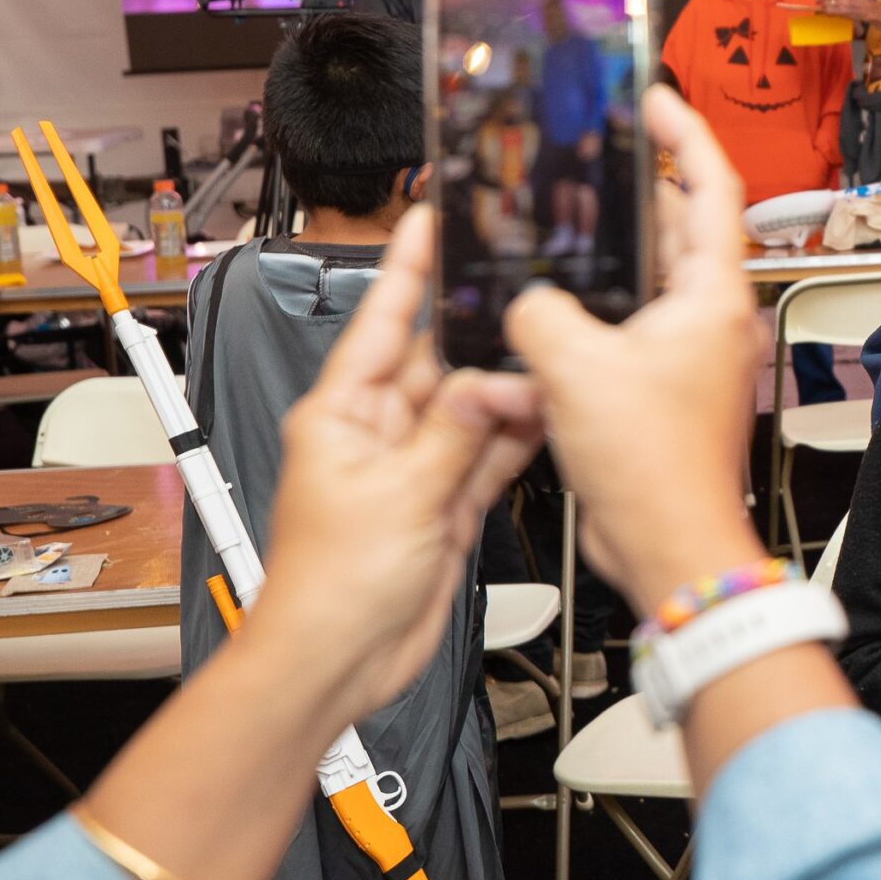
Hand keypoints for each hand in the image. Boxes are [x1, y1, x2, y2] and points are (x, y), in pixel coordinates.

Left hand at [250, 210, 542, 715]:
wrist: (338, 661)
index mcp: (340, 413)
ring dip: (508, 392)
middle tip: (524, 289)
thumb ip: (456, 431)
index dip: (408, 268)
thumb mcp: (401, 494)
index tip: (431, 218)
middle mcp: (375, 433)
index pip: (381, 321)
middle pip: (438, 364)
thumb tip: (494, 381)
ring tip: (551, 360)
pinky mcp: (441, 502)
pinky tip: (545, 413)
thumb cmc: (329, 587)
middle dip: (480, 335)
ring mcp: (411, 467)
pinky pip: (486, 453)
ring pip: (471, 408)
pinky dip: (515, 437)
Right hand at [505, 87, 766, 603]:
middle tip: (597, 161)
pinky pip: (626, 334)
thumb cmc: (656, 470)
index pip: (712, 186)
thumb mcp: (575, 368)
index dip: (684, 134)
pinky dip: (592, 318)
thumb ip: (539, 313)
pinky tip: (550, 318)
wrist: (670, 547)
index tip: (655, 101)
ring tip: (564, 232)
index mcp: (713, 297)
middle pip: (680, 230)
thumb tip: (525, 302)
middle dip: (638, 193)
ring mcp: (689, 356)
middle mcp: (710, 320)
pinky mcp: (661, 390)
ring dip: (608, 260)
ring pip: (648, 284)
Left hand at [813, 0, 880, 20]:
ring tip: (820, 7)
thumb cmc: (861, 2)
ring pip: (827, 2)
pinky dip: (827, 11)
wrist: (871, 10)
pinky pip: (831, 10)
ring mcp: (845, 1)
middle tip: (815, 0)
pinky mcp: (845, 10)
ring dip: (822, 5)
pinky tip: (827, 12)